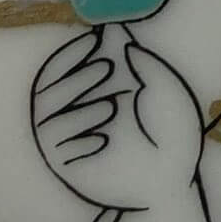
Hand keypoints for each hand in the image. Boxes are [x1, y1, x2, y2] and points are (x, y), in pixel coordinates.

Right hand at [31, 24, 203, 221]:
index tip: (94, 39)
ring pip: (46, 116)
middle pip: (49, 89)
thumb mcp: (167, 92)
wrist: (173, 183)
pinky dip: (76, 138)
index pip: (65, 65)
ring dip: (77, 108)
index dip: (74, 51)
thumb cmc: (174, 134)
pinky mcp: (65, 166)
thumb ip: (147, 65)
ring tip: (112, 107)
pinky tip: (103, 140)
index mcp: (93, 89)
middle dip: (77, 76)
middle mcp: (74, 111)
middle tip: (106, 68)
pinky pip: (53, 147)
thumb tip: (122, 41)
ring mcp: (67, 139)